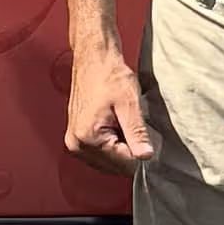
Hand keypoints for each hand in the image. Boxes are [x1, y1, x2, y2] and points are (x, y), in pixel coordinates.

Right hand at [63, 38, 157, 170]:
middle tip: (136, 127)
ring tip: (124, 124)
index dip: (140, 152)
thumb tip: (145, 156)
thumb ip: (137, 133)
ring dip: (121, 148)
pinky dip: (113, 144)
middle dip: (130, 151)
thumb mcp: (129, 104)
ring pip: (109, 162)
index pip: (123, 164)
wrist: (94, 58)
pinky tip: (117, 125)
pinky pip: (101, 153)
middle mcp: (77, 144)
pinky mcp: (77, 137)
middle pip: (115, 166)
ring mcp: (75, 142)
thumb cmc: (108, 74)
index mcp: (88, 138)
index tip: (148, 136)